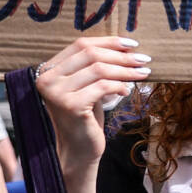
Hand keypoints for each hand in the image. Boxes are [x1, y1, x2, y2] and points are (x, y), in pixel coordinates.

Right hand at [33, 37, 150, 178]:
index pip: (80, 45)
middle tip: (144, 60)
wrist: (78, 150)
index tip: (132, 44)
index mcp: (48, 70)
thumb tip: (125, 47)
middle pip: (91, 54)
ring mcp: (56, 92)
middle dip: (121, 56)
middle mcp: (47, 79)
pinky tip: (127, 90)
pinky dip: (119, 86)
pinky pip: (102, 86)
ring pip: (99, 69)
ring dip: (125, 70)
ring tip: (143, 73)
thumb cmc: (86, 117)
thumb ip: (94, 66)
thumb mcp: (87, 87)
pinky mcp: (70, 105)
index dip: (108, 42)